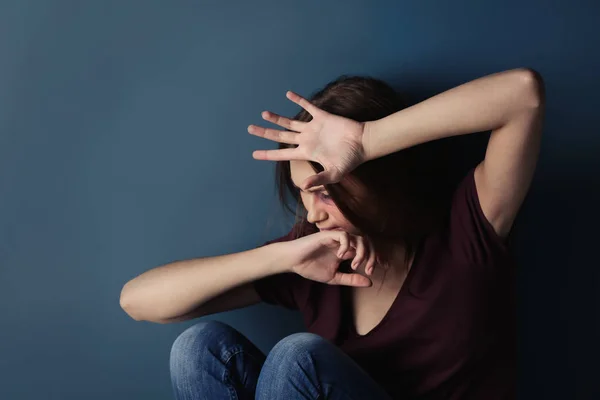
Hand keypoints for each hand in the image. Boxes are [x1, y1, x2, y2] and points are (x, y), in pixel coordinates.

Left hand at [248, 91, 367, 190]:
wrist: (363, 143)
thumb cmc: (350, 160)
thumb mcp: (334, 174)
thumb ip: (319, 180)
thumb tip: (304, 187)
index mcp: (307, 153)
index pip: (282, 154)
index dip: (268, 154)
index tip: (254, 154)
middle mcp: (307, 140)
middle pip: (281, 136)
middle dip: (265, 133)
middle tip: (250, 129)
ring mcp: (313, 128)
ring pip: (290, 122)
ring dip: (276, 118)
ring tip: (263, 114)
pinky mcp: (322, 117)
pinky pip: (308, 107)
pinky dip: (298, 101)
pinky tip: (288, 95)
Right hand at [285, 230, 375, 286]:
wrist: (294, 261)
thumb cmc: (311, 267)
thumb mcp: (334, 278)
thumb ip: (351, 279)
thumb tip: (370, 283)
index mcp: (346, 251)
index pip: (366, 250)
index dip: (375, 258)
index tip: (377, 269)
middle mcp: (344, 243)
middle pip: (366, 243)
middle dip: (371, 255)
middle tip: (368, 269)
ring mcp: (337, 238)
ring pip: (358, 238)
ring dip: (361, 252)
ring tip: (354, 264)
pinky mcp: (328, 235)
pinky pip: (344, 235)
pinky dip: (346, 245)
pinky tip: (341, 256)